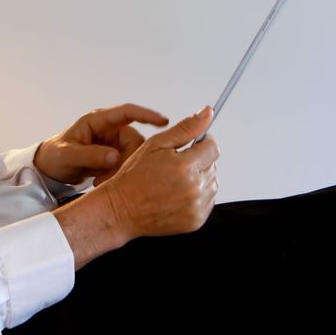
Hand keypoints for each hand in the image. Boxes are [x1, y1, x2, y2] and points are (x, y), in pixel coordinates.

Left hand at [34, 103, 169, 184]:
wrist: (49, 170)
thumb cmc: (54, 157)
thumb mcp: (68, 156)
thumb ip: (90, 155)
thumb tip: (115, 157)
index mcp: (98, 121)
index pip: (127, 112)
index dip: (147, 115)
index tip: (163, 121)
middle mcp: (109, 130)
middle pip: (134, 140)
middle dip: (129, 159)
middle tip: (111, 176)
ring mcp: (113, 144)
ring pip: (133, 155)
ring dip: (123, 169)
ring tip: (101, 181)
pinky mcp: (114, 158)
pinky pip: (126, 165)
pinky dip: (118, 175)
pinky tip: (102, 182)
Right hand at [51, 106, 220, 269]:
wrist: (122, 209)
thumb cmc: (134, 176)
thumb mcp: (156, 145)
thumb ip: (185, 128)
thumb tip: (207, 113)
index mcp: (184, 167)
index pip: (213, 148)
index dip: (204, 143)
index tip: (194, 145)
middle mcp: (193, 189)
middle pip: (213, 166)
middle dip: (199, 161)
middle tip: (176, 165)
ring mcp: (196, 207)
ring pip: (212, 184)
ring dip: (200, 179)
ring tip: (176, 180)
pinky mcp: (196, 221)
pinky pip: (208, 202)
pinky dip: (198, 197)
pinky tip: (178, 194)